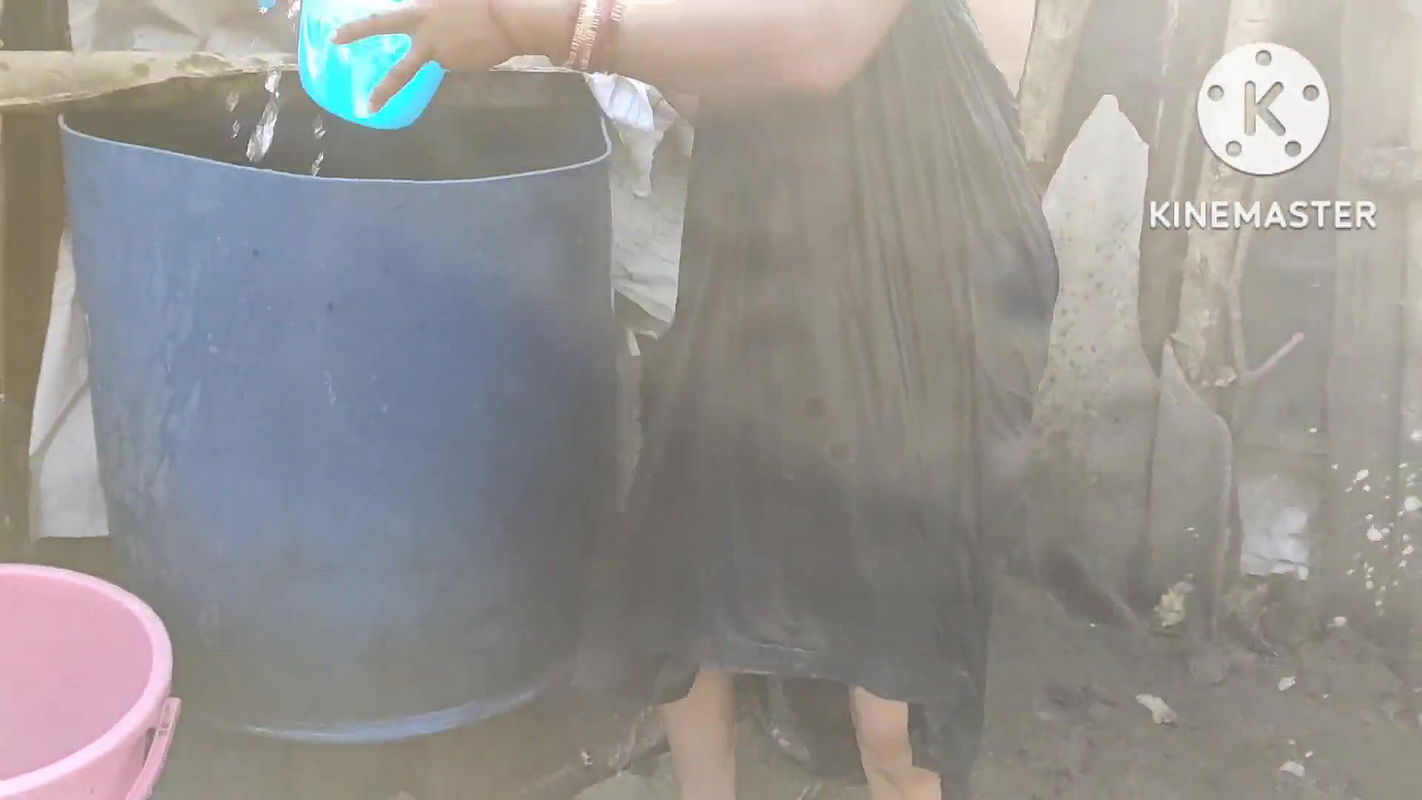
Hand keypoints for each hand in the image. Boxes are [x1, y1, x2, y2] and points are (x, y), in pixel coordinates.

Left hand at [333, 0, 519, 111]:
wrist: (512, 20)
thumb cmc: (479, 1)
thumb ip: (429, 6)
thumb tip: (419, 10)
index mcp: (421, 16)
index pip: (380, 23)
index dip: (356, 30)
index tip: (335, 39)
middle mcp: (429, 42)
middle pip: (401, 73)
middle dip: (384, 91)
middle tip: (367, 108)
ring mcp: (446, 58)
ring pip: (440, 54)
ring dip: (451, 44)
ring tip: (474, 28)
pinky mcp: (464, 68)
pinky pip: (458, 58)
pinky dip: (466, 50)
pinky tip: (480, 38)